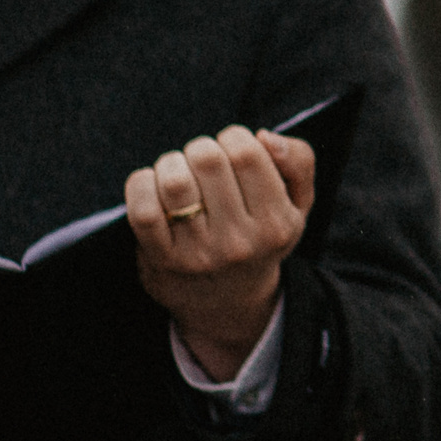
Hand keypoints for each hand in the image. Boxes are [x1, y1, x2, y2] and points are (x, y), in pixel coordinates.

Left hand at [124, 127, 314, 382]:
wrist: (228, 303)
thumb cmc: (261, 237)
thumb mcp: (297, 204)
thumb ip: (298, 161)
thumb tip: (264, 136)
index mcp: (277, 223)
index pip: (246, 153)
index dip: (233, 137)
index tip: (232, 149)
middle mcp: (239, 242)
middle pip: (208, 160)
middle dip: (200, 148)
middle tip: (202, 162)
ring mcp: (198, 254)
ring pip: (174, 181)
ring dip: (171, 163)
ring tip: (178, 172)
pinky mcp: (162, 261)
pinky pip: (143, 211)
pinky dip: (142, 185)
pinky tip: (153, 185)